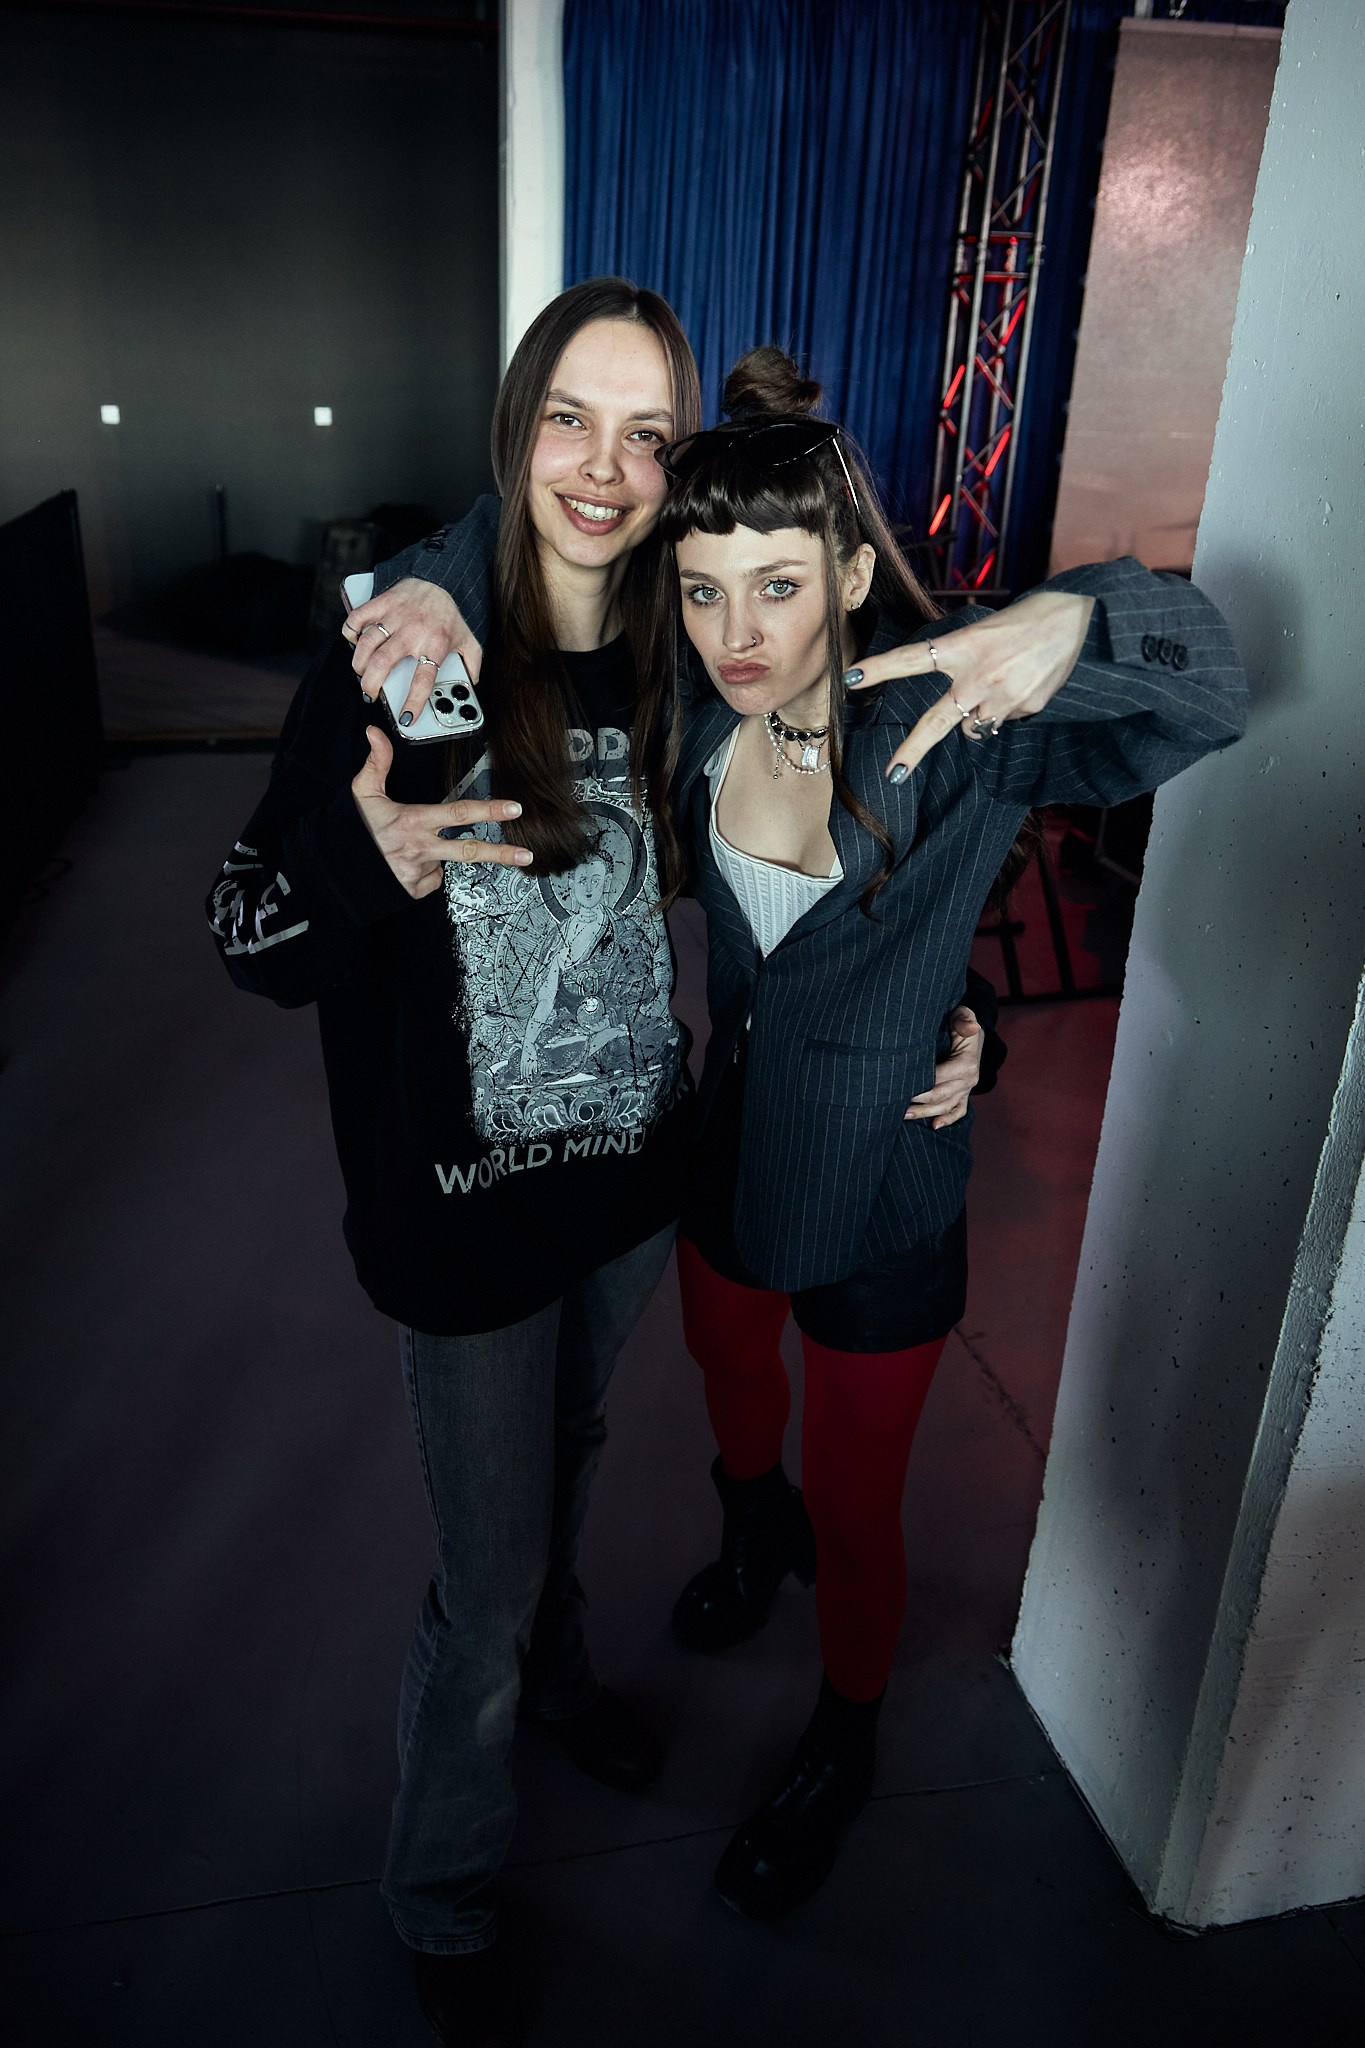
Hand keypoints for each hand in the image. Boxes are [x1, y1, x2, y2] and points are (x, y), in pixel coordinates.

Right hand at [343, 576, 483, 724]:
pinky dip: (351, 633)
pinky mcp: (381, 602)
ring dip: (359, 664)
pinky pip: (357, 618)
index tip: (406, 719)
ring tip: (363, 673)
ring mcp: (395, 616)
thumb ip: (472, 665)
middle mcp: (413, 631)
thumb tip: (472, 685)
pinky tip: (356, 643)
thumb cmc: (451, 613)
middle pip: (383, 664)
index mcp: (436, 644)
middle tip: (370, 694)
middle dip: (370, 685)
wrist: (440, 578)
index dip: (413, 702)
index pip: (423, 680)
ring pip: (367, 644)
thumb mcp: (469, 640)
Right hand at [351, 726, 530, 898]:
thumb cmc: (348, 831)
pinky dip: (423, 871)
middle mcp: (420, 848)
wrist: (335, 872)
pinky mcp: (413, 890)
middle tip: (526, 854)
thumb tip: (376, 734)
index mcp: (413, 821)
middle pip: (470, 851)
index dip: (489, 810)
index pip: (459, 814)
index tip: (513, 808)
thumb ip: (377, 763)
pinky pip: (430, 879)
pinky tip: (405, 864)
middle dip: (502, 853)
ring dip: (435, 856)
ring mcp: (418, 872)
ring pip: (443, 862)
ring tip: (409, 850)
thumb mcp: (362, 793)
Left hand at [849, 591, 1095, 781]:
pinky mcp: (1025, 708)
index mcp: (963, 647)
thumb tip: (959, 702)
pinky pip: (1003, 719)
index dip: (879, 669)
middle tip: (893, 775)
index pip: (911, 659)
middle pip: (936, 722)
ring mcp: (1003, 697)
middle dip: (913, 750)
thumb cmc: (1025, 620)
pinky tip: (1023, 684)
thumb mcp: (983, 630)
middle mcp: (978, 677)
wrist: (1077, 621)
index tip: (849, 679)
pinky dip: (1006, 709)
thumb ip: (962, 661)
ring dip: (975, 717)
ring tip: (998, 685)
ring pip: (974, 727)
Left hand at [905, 1006, 983, 1128]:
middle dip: (918, 1101)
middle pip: (940, 1096)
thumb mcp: (963, 1015)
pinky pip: (959, 1111)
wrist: (969, 1029)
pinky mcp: (965, 1094)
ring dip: (925, 1113)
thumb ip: (963, 1019)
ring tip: (904, 1116)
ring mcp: (967, 1089)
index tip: (901, 1085)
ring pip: (946, 1107)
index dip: (921, 1083)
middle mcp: (969, 1080)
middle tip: (895, 1103)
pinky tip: (934, 1126)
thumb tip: (968, 1026)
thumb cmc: (961, 1021)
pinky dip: (948, 1120)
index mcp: (967, 1063)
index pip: (940, 1077)